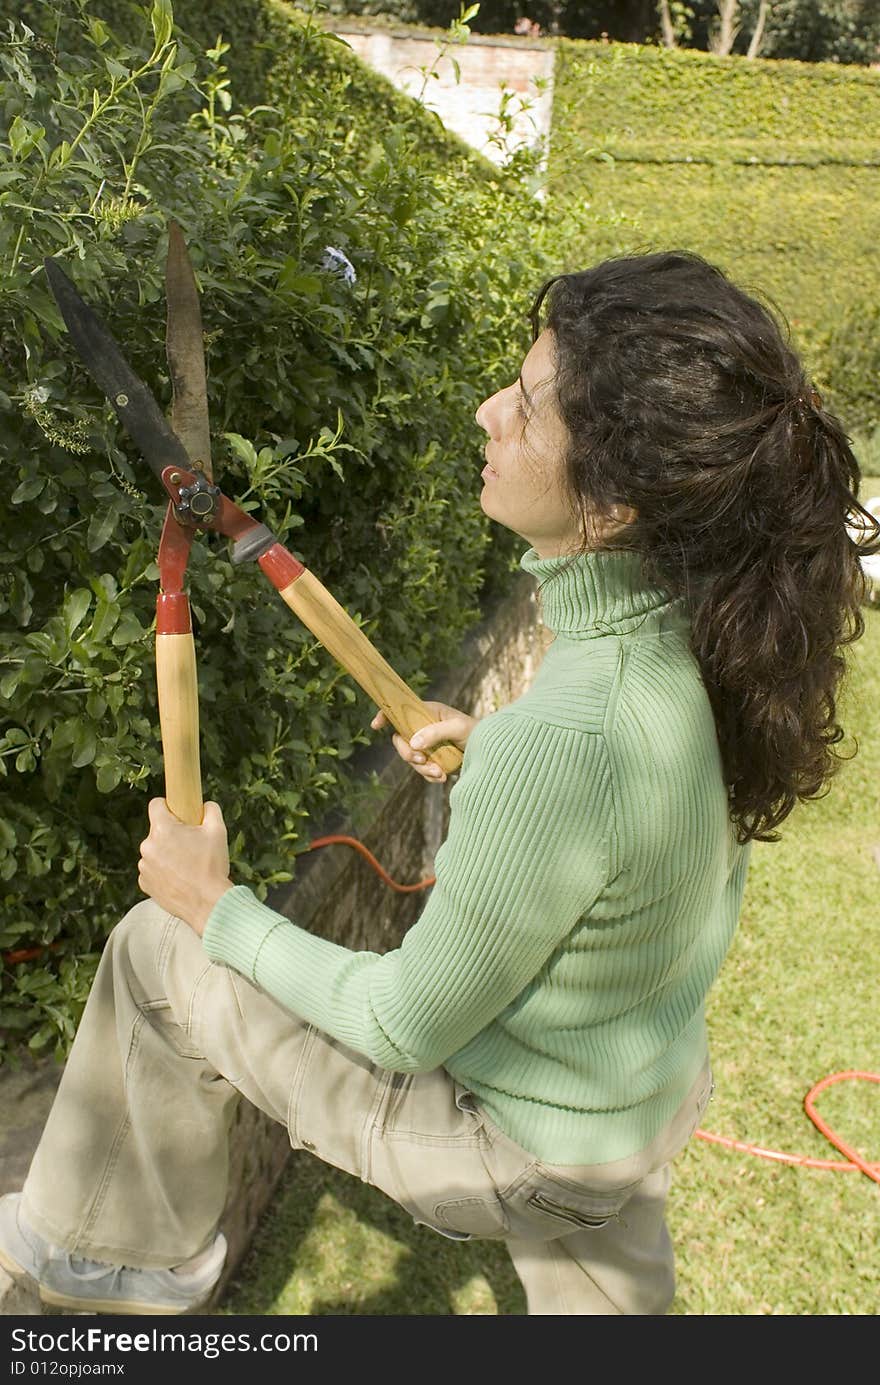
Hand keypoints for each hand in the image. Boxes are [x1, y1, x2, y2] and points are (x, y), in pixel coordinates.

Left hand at [138, 798, 233, 936]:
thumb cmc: (212, 866)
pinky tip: (180, 878)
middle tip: (191, 845)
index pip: (156, 805)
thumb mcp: (218, 831)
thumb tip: (205, 805)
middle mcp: (147, 846)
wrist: (207, 904)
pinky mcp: (145, 884)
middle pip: (157, 830)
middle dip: (171, 834)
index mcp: (163, 829)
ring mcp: (144, 866)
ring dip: (166, 854)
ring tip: (187, 865)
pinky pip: (152, 870)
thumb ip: (211, 810)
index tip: (177, 813)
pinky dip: (163, 872)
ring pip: (154, 851)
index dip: (168, 806)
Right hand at [370, 701, 476, 784]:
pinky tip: (443, 778)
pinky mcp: (433, 759)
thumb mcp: (458, 727)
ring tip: (440, 774)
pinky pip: (421, 770)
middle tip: (422, 761)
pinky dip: (429, 776)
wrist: (493, 752)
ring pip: (411, 758)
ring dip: (422, 768)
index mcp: (428, 712)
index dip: (386, 715)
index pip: (401, 710)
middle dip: (408, 754)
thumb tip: (414, 742)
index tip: (376, 726)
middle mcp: (424, 727)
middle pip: (401, 740)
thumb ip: (435, 732)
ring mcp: (428, 744)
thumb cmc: (477, 731)